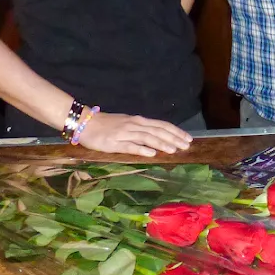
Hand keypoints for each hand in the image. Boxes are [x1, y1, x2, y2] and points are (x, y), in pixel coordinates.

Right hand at [76, 112, 192, 156]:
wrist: (86, 122)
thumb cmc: (108, 124)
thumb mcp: (128, 124)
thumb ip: (142, 130)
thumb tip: (159, 136)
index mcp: (139, 121)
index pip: (162, 125)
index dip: (176, 131)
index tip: (188, 138)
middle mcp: (135, 125)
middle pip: (158, 131)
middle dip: (173, 138)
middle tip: (186, 146)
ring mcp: (125, 133)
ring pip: (147, 138)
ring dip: (161, 143)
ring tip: (174, 149)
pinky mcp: (115, 143)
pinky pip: (130, 146)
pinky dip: (142, 149)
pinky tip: (152, 153)